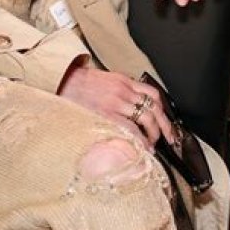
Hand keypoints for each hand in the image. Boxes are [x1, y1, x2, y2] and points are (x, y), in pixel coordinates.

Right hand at [57, 59, 176, 147]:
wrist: (61, 81)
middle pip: (155, 107)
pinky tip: (142, 148)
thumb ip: (119, 91)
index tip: (167, 123)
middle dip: (165, 126)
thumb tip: (131, 108)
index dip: (163, 111)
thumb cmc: (78, 84)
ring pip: (147, 118)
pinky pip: (131, 129)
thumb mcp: (104, 82)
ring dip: (154, 134)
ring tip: (152, 145)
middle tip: (168, 139)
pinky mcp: (107, 114)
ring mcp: (117, 102)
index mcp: (124, 81)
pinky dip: (140, 140)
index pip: (153, 94)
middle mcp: (124, 90)